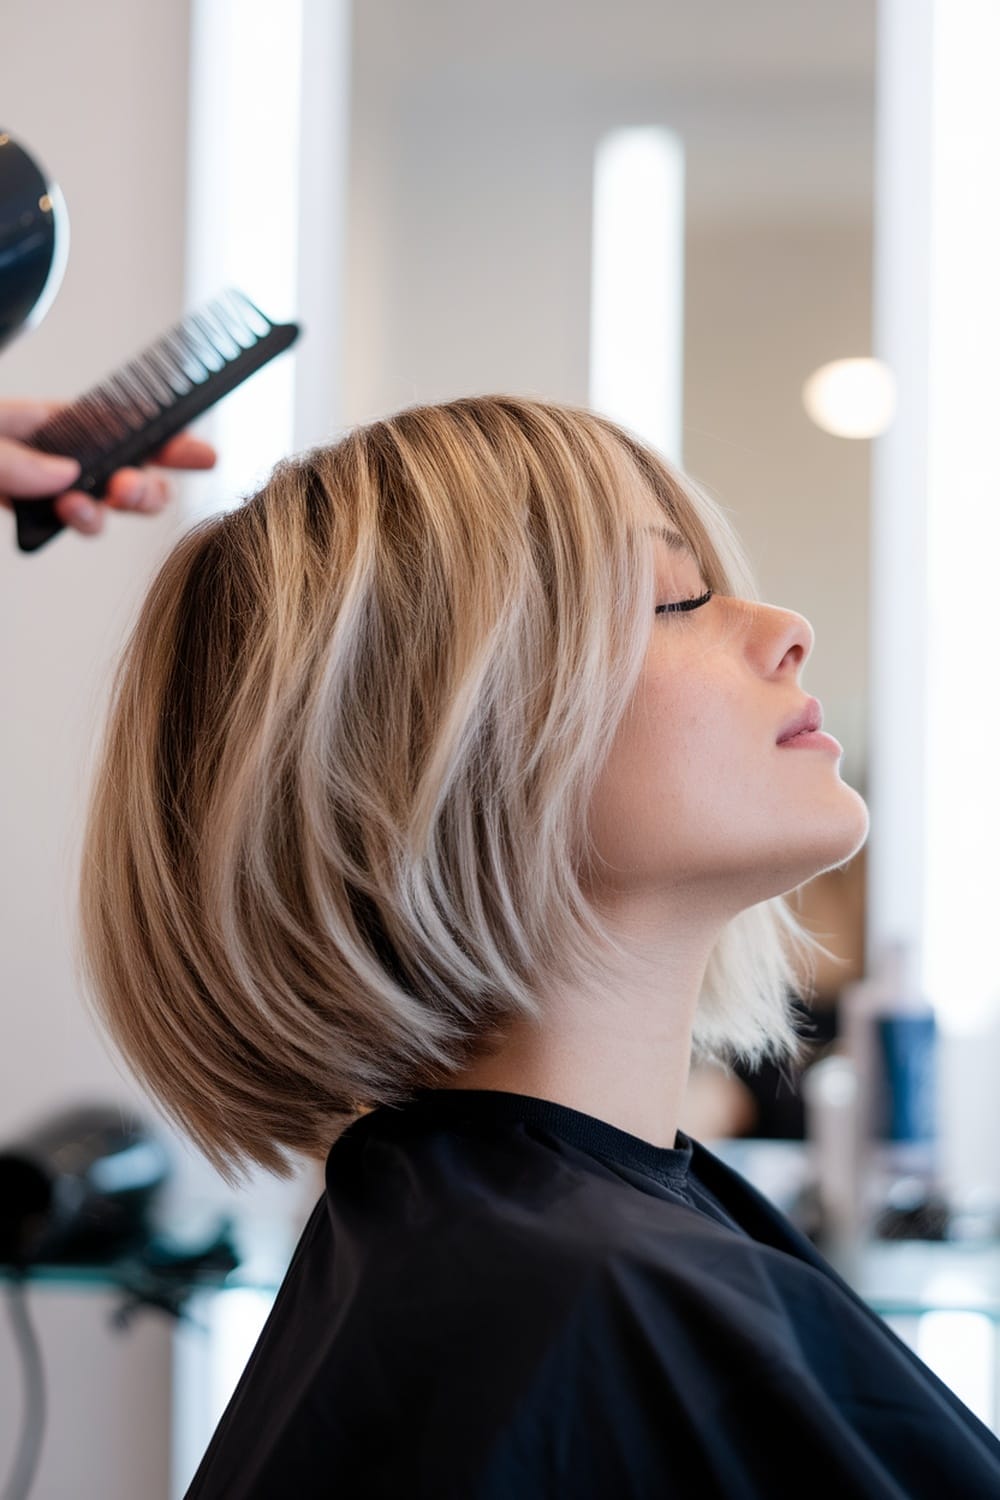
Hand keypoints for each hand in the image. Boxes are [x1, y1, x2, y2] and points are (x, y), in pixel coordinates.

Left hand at [0, 398, 216, 536]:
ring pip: (110, 503)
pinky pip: (74, 526)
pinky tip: (62, 516)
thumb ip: (14, 456)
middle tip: (127, 489)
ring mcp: (51, 489)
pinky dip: (79, 525)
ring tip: (82, 507)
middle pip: (128, 469)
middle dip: (144, 485)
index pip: (120, 423)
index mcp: (50, 419)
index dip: (166, 437)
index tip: (201, 454)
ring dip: (112, 509)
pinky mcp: (38, 518)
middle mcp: (60, 455)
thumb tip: (64, 474)